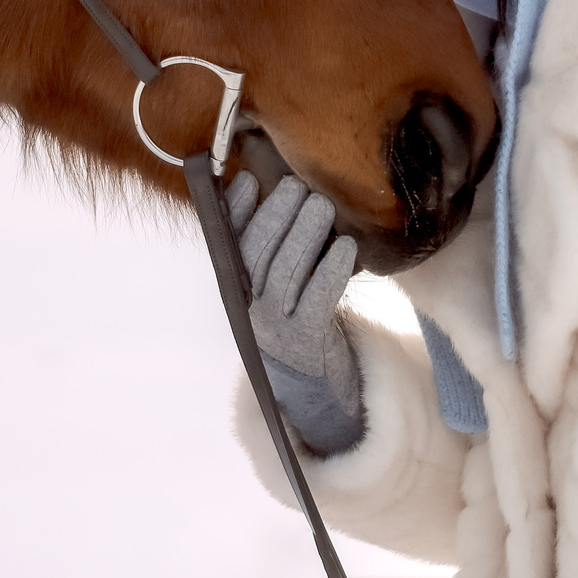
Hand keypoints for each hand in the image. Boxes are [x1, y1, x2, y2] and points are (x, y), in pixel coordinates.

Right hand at [226, 172, 363, 452]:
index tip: (246, 180)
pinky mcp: (309, 342)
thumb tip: (291, 194)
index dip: (234, 212)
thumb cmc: (304, 330)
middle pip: (255, 254)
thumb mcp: (284, 293)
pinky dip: (331, 270)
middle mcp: (252, 308)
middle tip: (297, 185)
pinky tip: (347, 247)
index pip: (229, 245)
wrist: (317, 397)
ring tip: (323, 206)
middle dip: (275, 214)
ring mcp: (278, 327)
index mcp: (241, 292)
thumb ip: (282, 252)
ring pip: (285, 272)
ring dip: (304, 234)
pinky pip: (317, 300)